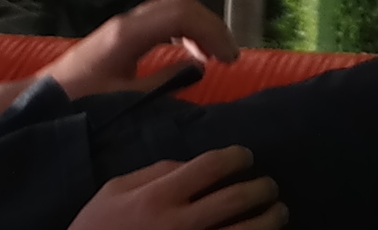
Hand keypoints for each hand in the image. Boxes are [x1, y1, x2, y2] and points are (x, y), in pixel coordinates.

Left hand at [40, 0, 232, 104]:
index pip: (180, 13)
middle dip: (211, 26)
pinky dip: (184, 31)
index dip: (211, 30)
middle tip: (230, 58)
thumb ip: (163, 85)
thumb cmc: (79, 104)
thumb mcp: (125, 101)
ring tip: (217, 57)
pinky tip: (192, 55)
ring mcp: (122, 26)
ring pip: (170, 9)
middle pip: (178, 4)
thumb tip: (198, 73)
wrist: (40, 102)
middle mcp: (126, 22)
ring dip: (199, 27)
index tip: (229, 60)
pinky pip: (161, 21)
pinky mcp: (120, 36)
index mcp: (128, 34)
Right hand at [73, 151, 281, 229]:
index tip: (246, 156)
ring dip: (269, 221)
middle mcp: (180, 223)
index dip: (235, 157)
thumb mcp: (115, 189)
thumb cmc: (99, 226)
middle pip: (234, 200)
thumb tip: (189, 164)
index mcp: (159, 196)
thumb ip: (153, 172)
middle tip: (270, 185)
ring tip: (278, 212)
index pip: (209, 167)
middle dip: (260, 189)